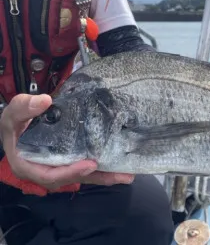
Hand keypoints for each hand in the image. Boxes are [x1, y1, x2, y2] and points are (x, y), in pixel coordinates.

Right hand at [0, 94, 133, 190]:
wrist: (20, 124)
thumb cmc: (15, 122)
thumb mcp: (12, 114)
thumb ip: (24, 107)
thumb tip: (45, 101)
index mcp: (29, 165)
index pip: (50, 175)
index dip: (70, 172)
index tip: (90, 164)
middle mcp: (46, 171)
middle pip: (73, 178)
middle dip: (98, 177)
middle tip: (121, 174)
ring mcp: (59, 167)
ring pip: (83, 175)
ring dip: (105, 175)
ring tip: (127, 174)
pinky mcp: (69, 161)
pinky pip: (86, 167)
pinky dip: (103, 168)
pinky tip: (120, 165)